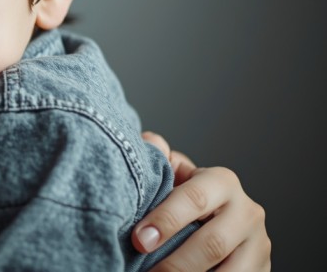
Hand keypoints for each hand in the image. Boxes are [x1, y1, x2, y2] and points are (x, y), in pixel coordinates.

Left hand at [135, 132, 270, 270]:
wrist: (220, 221)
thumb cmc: (186, 197)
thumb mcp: (175, 175)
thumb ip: (161, 160)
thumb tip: (150, 142)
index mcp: (223, 182)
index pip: (195, 198)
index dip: (166, 219)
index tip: (139, 239)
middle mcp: (247, 212)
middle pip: (211, 243)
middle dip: (175, 262)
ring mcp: (259, 245)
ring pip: (228, 271)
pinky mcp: (262, 269)